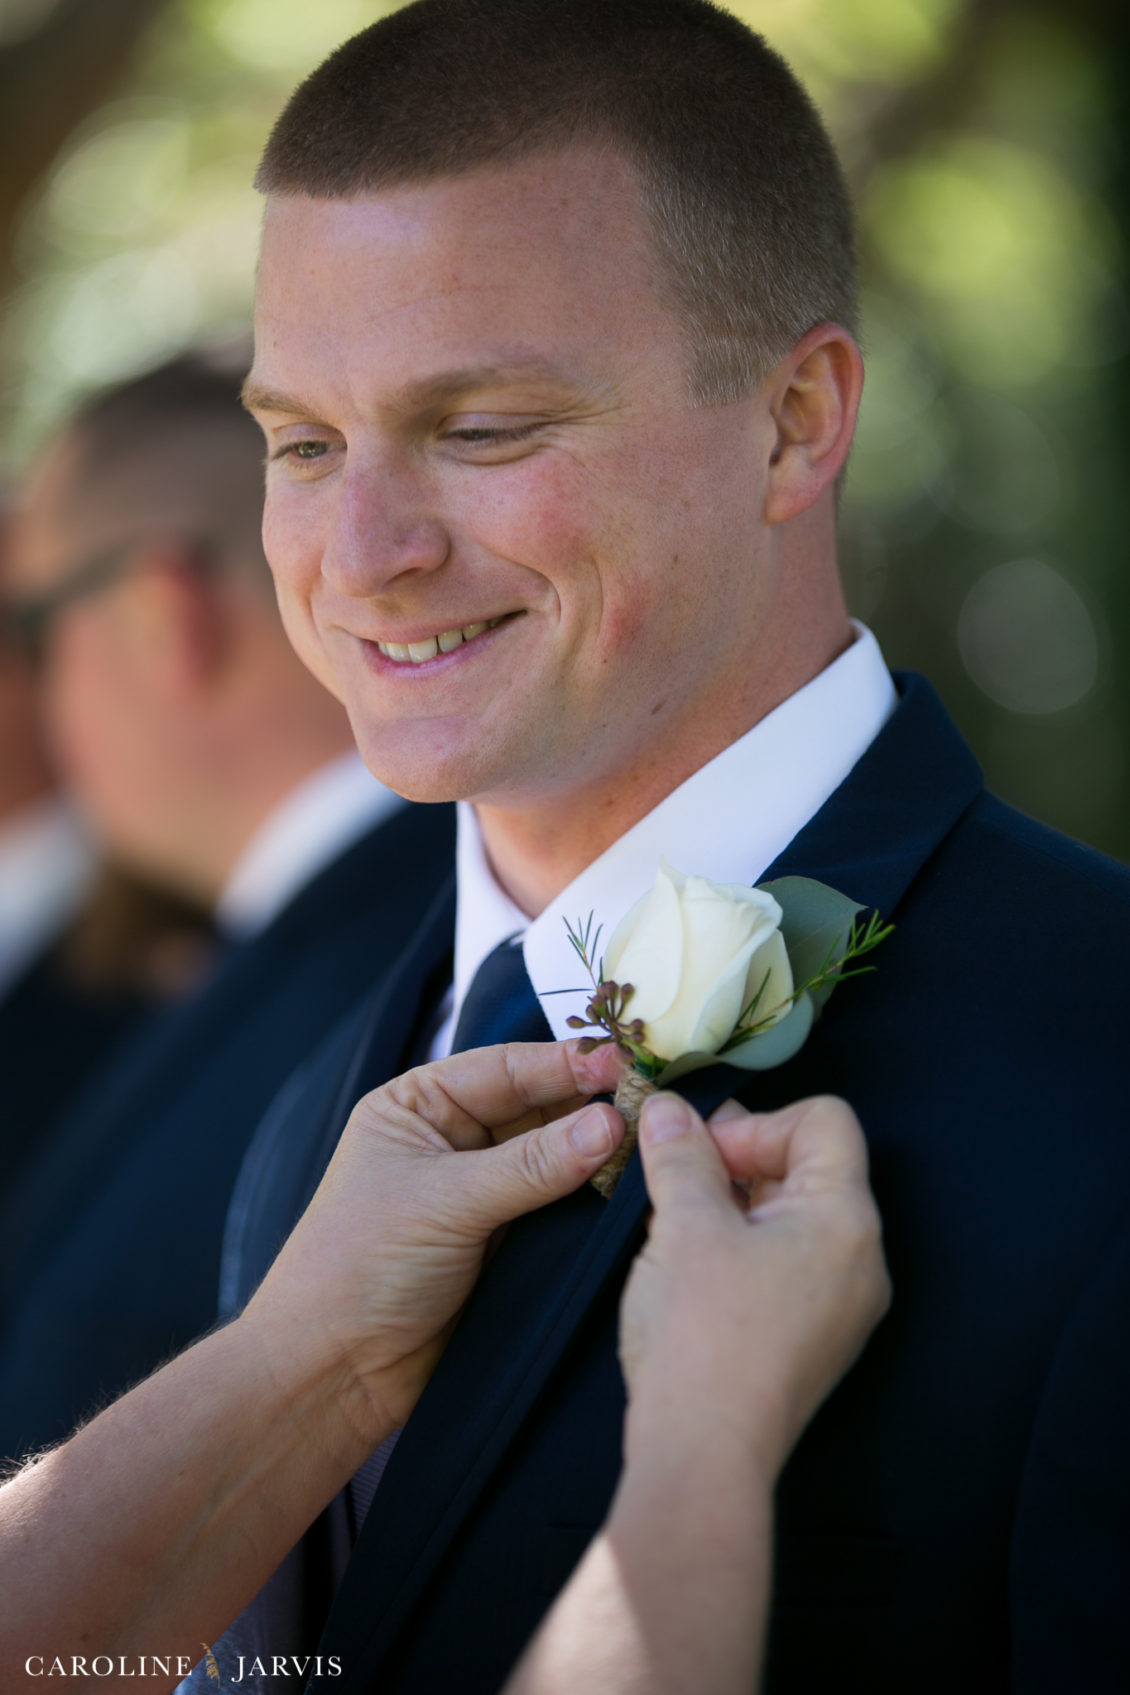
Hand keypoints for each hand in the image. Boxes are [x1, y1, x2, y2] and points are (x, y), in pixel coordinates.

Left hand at [246, 1039, 625, 1438]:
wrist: (336, 1371)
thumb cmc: (360, 1266)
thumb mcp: (445, 1202)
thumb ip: (532, 1164)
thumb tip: (611, 1126)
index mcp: (417, 1106)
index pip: (503, 1068)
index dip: (563, 1063)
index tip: (622, 1063)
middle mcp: (452, 1139)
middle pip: (536, 1106)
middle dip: (589, 1104)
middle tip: (650, 1101)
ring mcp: (481, 1190)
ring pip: (554, 1155)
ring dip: (596, 1150)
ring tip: (651, 1140)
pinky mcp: (506, 1239)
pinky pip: (558, 1205)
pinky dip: (591, 1196)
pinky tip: (628, 1187)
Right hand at [619, 1092, 889, 1476]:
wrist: (705, 1455)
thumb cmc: (704, 1339)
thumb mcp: (684, 1226)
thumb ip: (680, 1156)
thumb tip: (668, 1111)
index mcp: (846, 1221)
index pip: (824, 1121)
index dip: (757, 1122)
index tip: (702, 1152)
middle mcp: (860, 1261)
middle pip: (809, 1167)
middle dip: (738, 1160)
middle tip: (678, 1178)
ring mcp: (842, 1306)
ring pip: (792, 1218)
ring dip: (734, 1204)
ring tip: (678, 1225)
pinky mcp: (814, 1339)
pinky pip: (787, 1266)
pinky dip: (742, 1248)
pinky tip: (692, 1270)